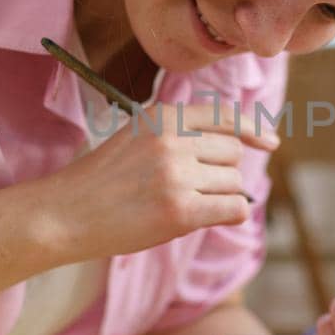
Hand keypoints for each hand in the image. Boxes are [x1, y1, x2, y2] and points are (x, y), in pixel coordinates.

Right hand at [34, 101, 278, 261]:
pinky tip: (209, 218)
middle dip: (222, 172)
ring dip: (221, 196)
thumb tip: (235, 145)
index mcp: (163, 117)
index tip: (270, 142)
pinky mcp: (179, 212)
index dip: (253, 129)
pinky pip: (233, 208)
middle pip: (232, 153)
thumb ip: (177, 132)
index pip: (224, 116)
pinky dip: (230, 215)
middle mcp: (172, 141)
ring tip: (184, 204)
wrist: (64, 213)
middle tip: (191, 188)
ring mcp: (176, 176)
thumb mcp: (136, 134)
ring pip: (235, 183)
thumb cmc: (100, 180)